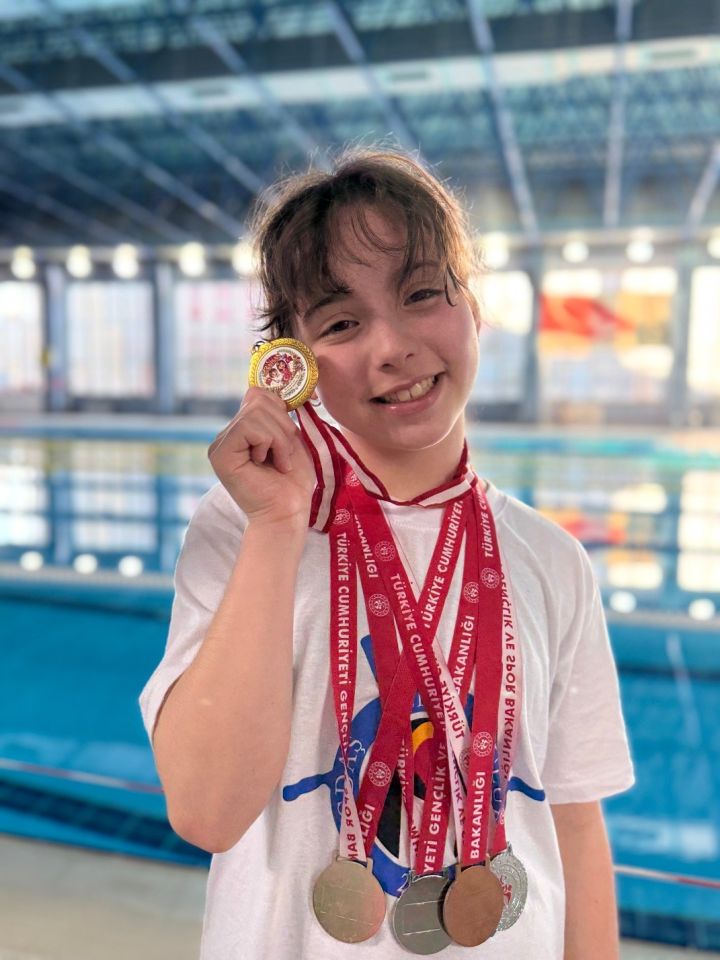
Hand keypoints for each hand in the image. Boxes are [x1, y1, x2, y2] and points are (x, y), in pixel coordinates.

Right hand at [208, 387, 315, 527]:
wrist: (288, 513)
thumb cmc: (293, 481)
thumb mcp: (290, 438)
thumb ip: (279, 414)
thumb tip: (274, 390)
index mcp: (242, 430)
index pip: (257, 395)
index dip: (280, 410)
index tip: (288, 440)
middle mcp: (227, 435)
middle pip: (258, 399)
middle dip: (283, 426)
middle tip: (285, 456)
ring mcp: (220, 444)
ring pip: (256, 412)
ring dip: (279, 438)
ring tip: (279, 462)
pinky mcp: (220, 454)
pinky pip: (249, 427)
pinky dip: (270, 443)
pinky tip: (269, 465)